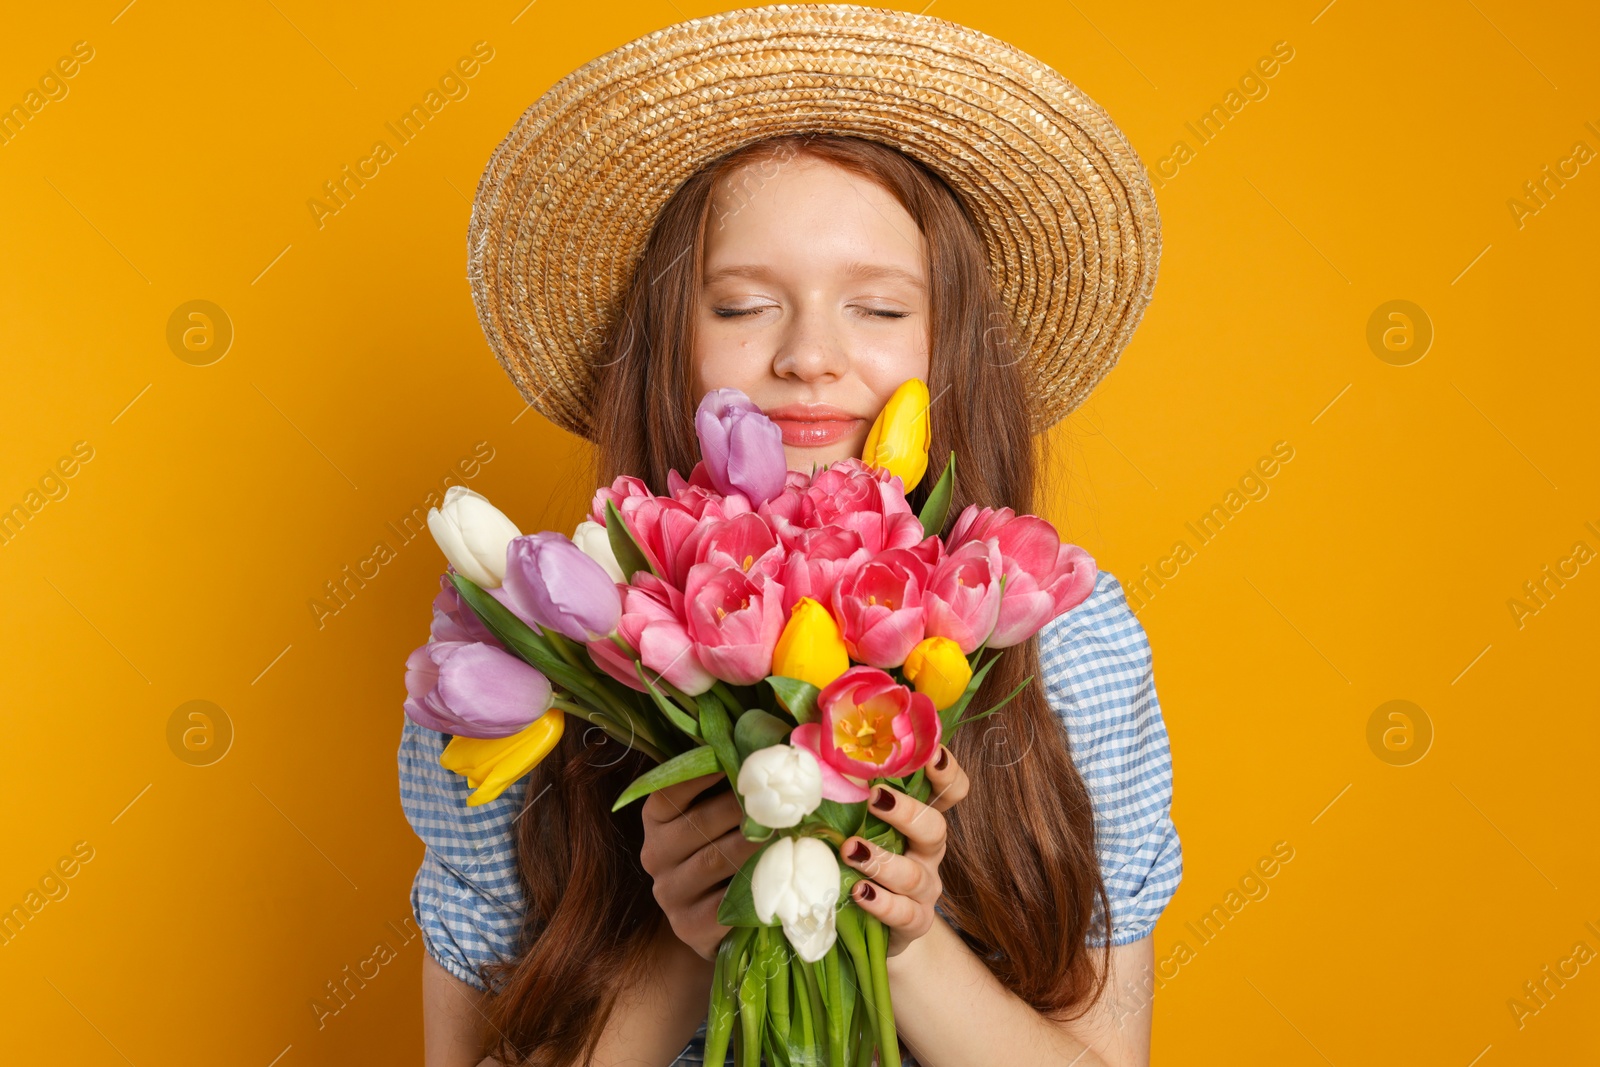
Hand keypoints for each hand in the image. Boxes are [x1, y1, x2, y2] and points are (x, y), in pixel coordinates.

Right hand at [640, 771, 763, 960]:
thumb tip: (760, 752)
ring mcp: (669, 893)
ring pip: (714, 860)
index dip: (699, 775)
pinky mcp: (689, 926)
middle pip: (699, 823)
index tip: (734, 758)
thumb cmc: (722, 855)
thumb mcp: (714, 822)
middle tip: (779, 796)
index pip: (668, 793)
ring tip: (787, 828)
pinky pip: (724, 903)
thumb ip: (725, 791)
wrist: (714, 925)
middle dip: (743, 807)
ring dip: (754, 843)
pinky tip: (779, 873)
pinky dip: (754, 885)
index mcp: (656, 822)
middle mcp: (655, 856)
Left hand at [840, 743, 968, 956]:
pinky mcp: (915, 922)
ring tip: (851, 850)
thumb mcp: (856, 827)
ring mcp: (925, 889)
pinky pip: (904, 913)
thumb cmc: (859, 864)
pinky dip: (882, 902)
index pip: (951, 792)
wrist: (872, 930)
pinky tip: (859, 893)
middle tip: (876, 799)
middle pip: (935, 828)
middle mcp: (928, 852)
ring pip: (914, 874)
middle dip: (907, 812)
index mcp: (919, 822)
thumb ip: (844, 796)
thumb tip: (802, 754)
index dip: (947, 773)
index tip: (932, 755)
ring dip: (881, 861)